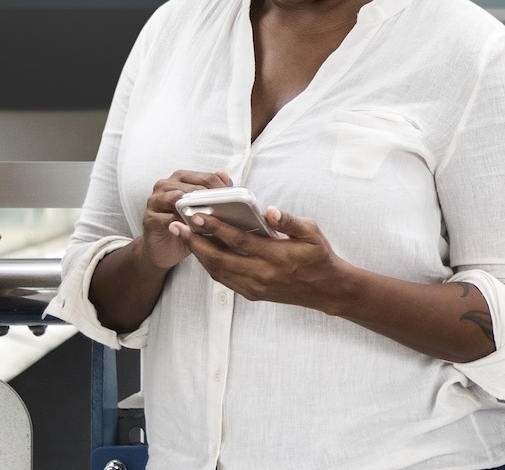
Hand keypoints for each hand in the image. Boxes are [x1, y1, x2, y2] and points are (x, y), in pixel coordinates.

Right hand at [139, 170, 230, 269]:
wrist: (163, 250)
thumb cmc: (185, 227)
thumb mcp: (203, 211)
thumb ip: (214, 193)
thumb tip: (225, 175)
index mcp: (181, 178)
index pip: (205, 177)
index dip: (221, 188)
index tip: (235, 199)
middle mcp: (166, 185)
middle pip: (192, 187)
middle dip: (209, 198)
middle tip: (225, 211)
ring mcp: (155, 200)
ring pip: (176, 198)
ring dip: (193, 209)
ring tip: (207, 218)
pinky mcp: (149, 218)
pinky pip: (166, 218)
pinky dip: (180, 223)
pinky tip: (190, 230)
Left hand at [179, 207, 356, 313]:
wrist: (326, 290)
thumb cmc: (318, 256)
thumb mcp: (312, 233)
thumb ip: (289, 221)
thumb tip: (269, 210)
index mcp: (276, 256)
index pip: (239, 240)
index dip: (216, 228)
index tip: (198, 216)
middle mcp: (262, 274)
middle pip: (220, 259)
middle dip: (196, 242)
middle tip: (178, 226)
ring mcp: (255, 287)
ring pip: (218, 271)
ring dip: (199, 254)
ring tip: (184, 236)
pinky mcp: (252, 294)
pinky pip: (224, 280)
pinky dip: (209, 265)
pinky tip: (202, 252)